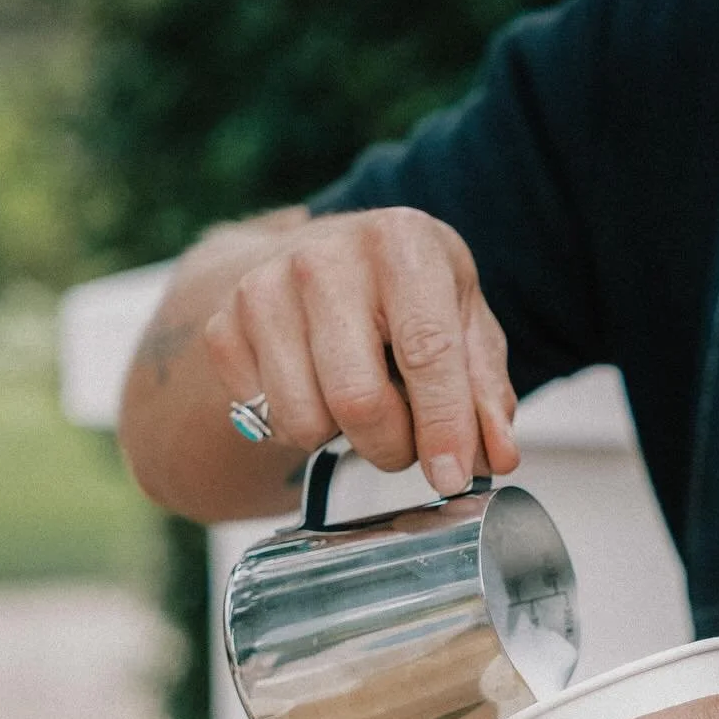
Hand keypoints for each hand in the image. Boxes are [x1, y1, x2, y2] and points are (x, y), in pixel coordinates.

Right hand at [203, 207, 518, 494]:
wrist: (319, 259)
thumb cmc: (407, 295)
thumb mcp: (464, 323)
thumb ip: (485, 392)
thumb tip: (495, 457)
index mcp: (401, 242)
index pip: (427, 352)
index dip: (443, 427)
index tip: (452, 477)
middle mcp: (324, 257)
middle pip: (359, 400)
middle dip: (392, 445)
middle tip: (406, 438)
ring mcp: (262, 290)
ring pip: (306, 420)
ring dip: (343, 440)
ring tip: (362, 404)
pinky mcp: (222, 327)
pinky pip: (265, 420)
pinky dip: (299, 427)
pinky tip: (317, 389)